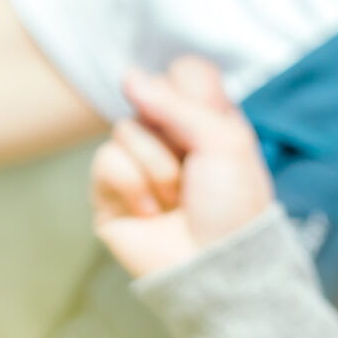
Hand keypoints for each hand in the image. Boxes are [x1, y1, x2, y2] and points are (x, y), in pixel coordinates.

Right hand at [90, 58, 277, 280]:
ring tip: (176, 199)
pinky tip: (151, 212)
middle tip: (193, 167)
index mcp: (205, 120)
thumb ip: (176, 102)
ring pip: (125, 129)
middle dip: (174, 135)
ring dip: (158, 167)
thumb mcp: (222, 139)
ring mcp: (137, 164)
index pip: (183, 73)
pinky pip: (106, 161)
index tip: (206, 118)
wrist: (215, 265)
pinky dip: (132, 185)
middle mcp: (169, 137)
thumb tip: (129, 75)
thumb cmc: (231, 204)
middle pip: (148, 97)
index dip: (190, 90)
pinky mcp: (110, 193)